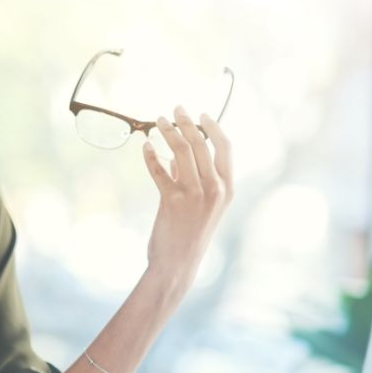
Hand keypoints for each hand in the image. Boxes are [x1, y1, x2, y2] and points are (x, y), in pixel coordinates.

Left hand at [141, 105, 233, 286]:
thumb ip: (193, 178)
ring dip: (167, 131)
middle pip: (201, 144)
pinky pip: (159, 169)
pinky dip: (150, 155)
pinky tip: (145, 146)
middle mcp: (215, 189)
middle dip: (186, 122)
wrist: (178, 263)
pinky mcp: (172, 200)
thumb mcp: (203, 205)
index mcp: (227, 189)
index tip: (201, 113)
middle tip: (174, 109)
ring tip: (157, 121)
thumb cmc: (190, 233)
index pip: (225, 148)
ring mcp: (195, 194)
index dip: (214, 127)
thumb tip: (177, 155)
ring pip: (181, 151)